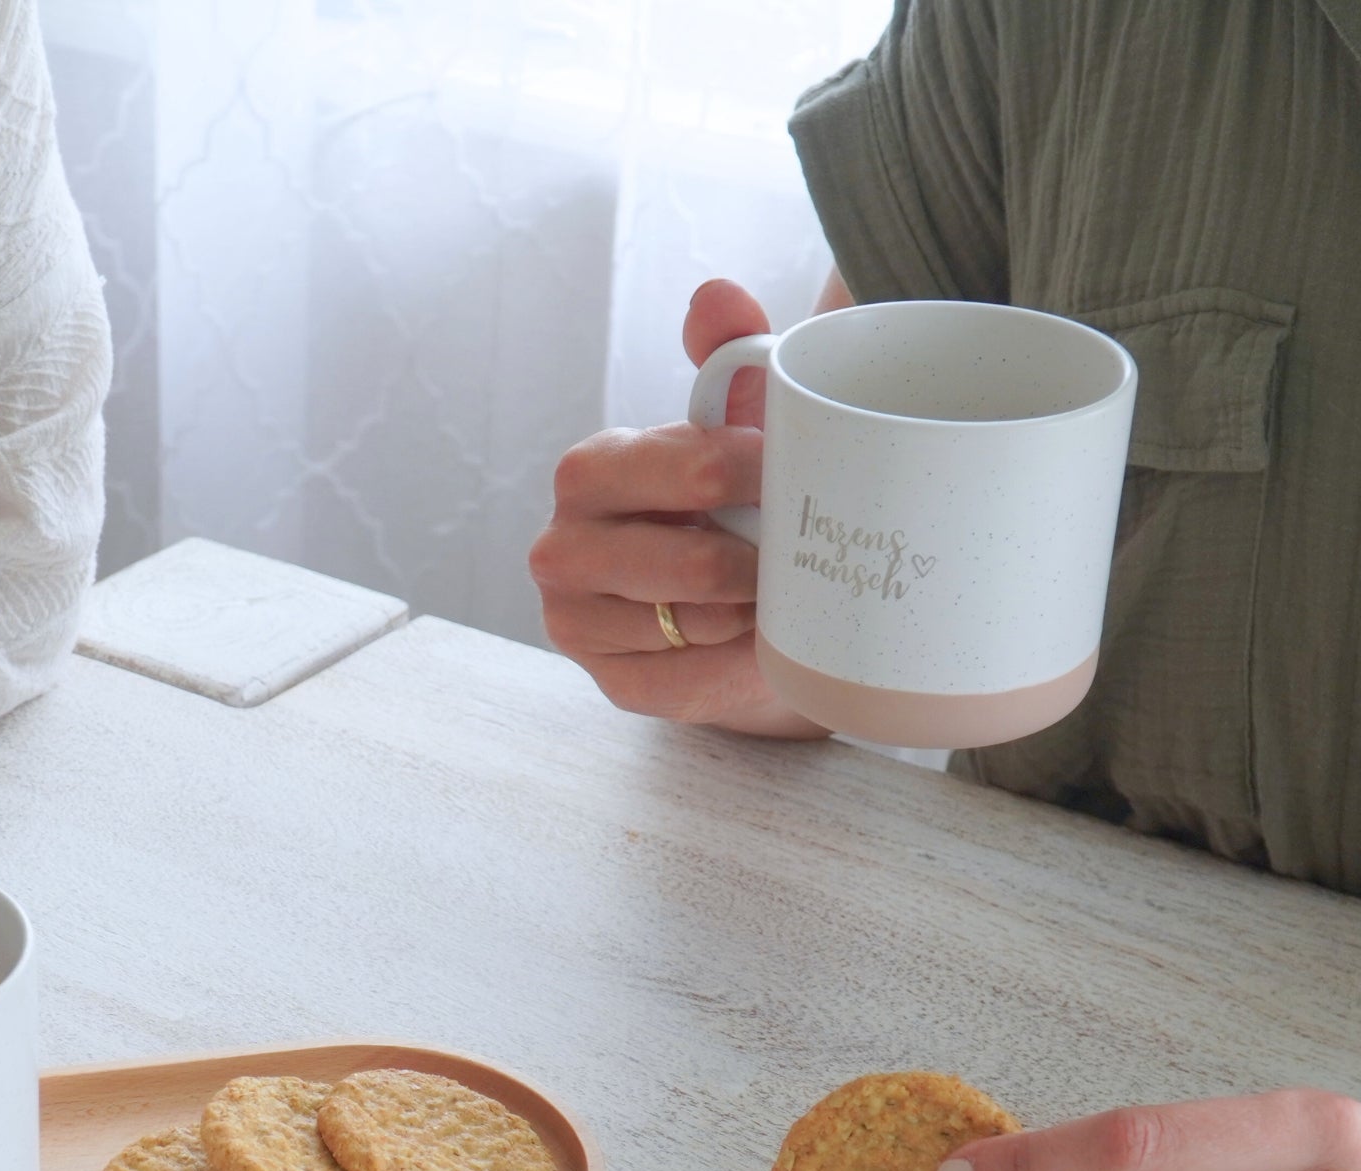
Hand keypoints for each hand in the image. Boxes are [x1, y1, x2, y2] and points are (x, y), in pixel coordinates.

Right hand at [530, 277, 825, 735]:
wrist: (719, 612)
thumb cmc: (725, 509)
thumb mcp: (735, 430)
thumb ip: (731, 361)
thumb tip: (716, 296)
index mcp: (590, 472)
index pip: (686, 468)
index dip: (757, 476)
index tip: (797, 481)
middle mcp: (562, 548)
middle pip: (690, 563)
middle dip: (760, 562)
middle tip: (798, 553)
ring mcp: (577, 623)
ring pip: (694, 625)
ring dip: (754, 616)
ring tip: (777, 597)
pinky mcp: (610, 685)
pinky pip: (690, 682)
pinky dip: (738, 666)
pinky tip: (756, 646)